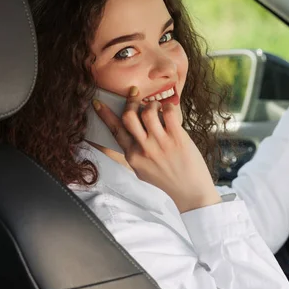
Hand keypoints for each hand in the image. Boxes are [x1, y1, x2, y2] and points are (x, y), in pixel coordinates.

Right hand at [92, 87, 221, 212]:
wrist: (190, 192)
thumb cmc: (167, 180)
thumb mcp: (142, 170)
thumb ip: (135, 153)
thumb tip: (131, 133)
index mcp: (133, 156)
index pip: (115, 130)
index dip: (105, 114)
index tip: (98, 102)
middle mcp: (144, 149)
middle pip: (129, 116)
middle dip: (131, 102)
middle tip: (136, 95)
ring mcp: (161, 143)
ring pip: (148, 111)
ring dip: (151, 104)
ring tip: (157, 107)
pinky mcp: (178, 138)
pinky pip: (169, 113)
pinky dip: (167, 107)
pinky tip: (169, 112)